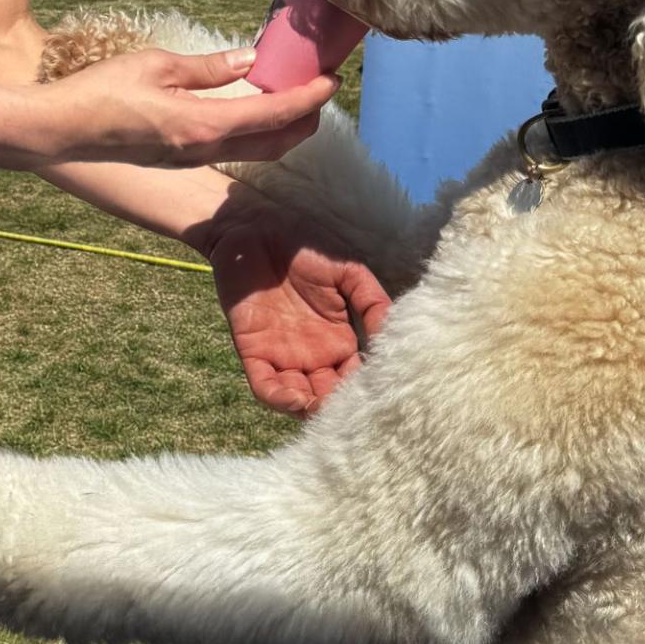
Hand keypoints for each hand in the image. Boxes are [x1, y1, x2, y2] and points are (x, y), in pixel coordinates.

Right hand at [32, 47, 334, 169]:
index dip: (308, 99)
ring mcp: (191, 159)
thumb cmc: (101, 91)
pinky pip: (233, 150)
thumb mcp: (157, 64)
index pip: (273, 115)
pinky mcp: (179, 159)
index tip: (331, 81)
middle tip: (321, 90)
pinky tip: (253, 110)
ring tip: (296, 98)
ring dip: (283, 129)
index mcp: (202, 125)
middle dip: (306, 120)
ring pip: (256, 152)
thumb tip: (249, 60)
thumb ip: (207, 67)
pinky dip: (256, 132)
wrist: (60, 131)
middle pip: (275, 144)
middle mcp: (204, 150)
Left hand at [192, 193, 391, 414]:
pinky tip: (298, 399)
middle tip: (354, 415)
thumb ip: (372, 301)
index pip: (357, 379)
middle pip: (330, 398)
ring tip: (327, 411)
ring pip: (299, 400)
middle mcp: (313, 356)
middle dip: (341, 409)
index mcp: (339, 341)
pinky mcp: (253, 351)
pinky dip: (280, 400)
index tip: (382, 396)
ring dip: (312, 411)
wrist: (256, 228)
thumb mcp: (349, 271)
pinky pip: (265, 387)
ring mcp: (282, 356)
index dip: (367, 390)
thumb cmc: (304, 248)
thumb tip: (391, 336)